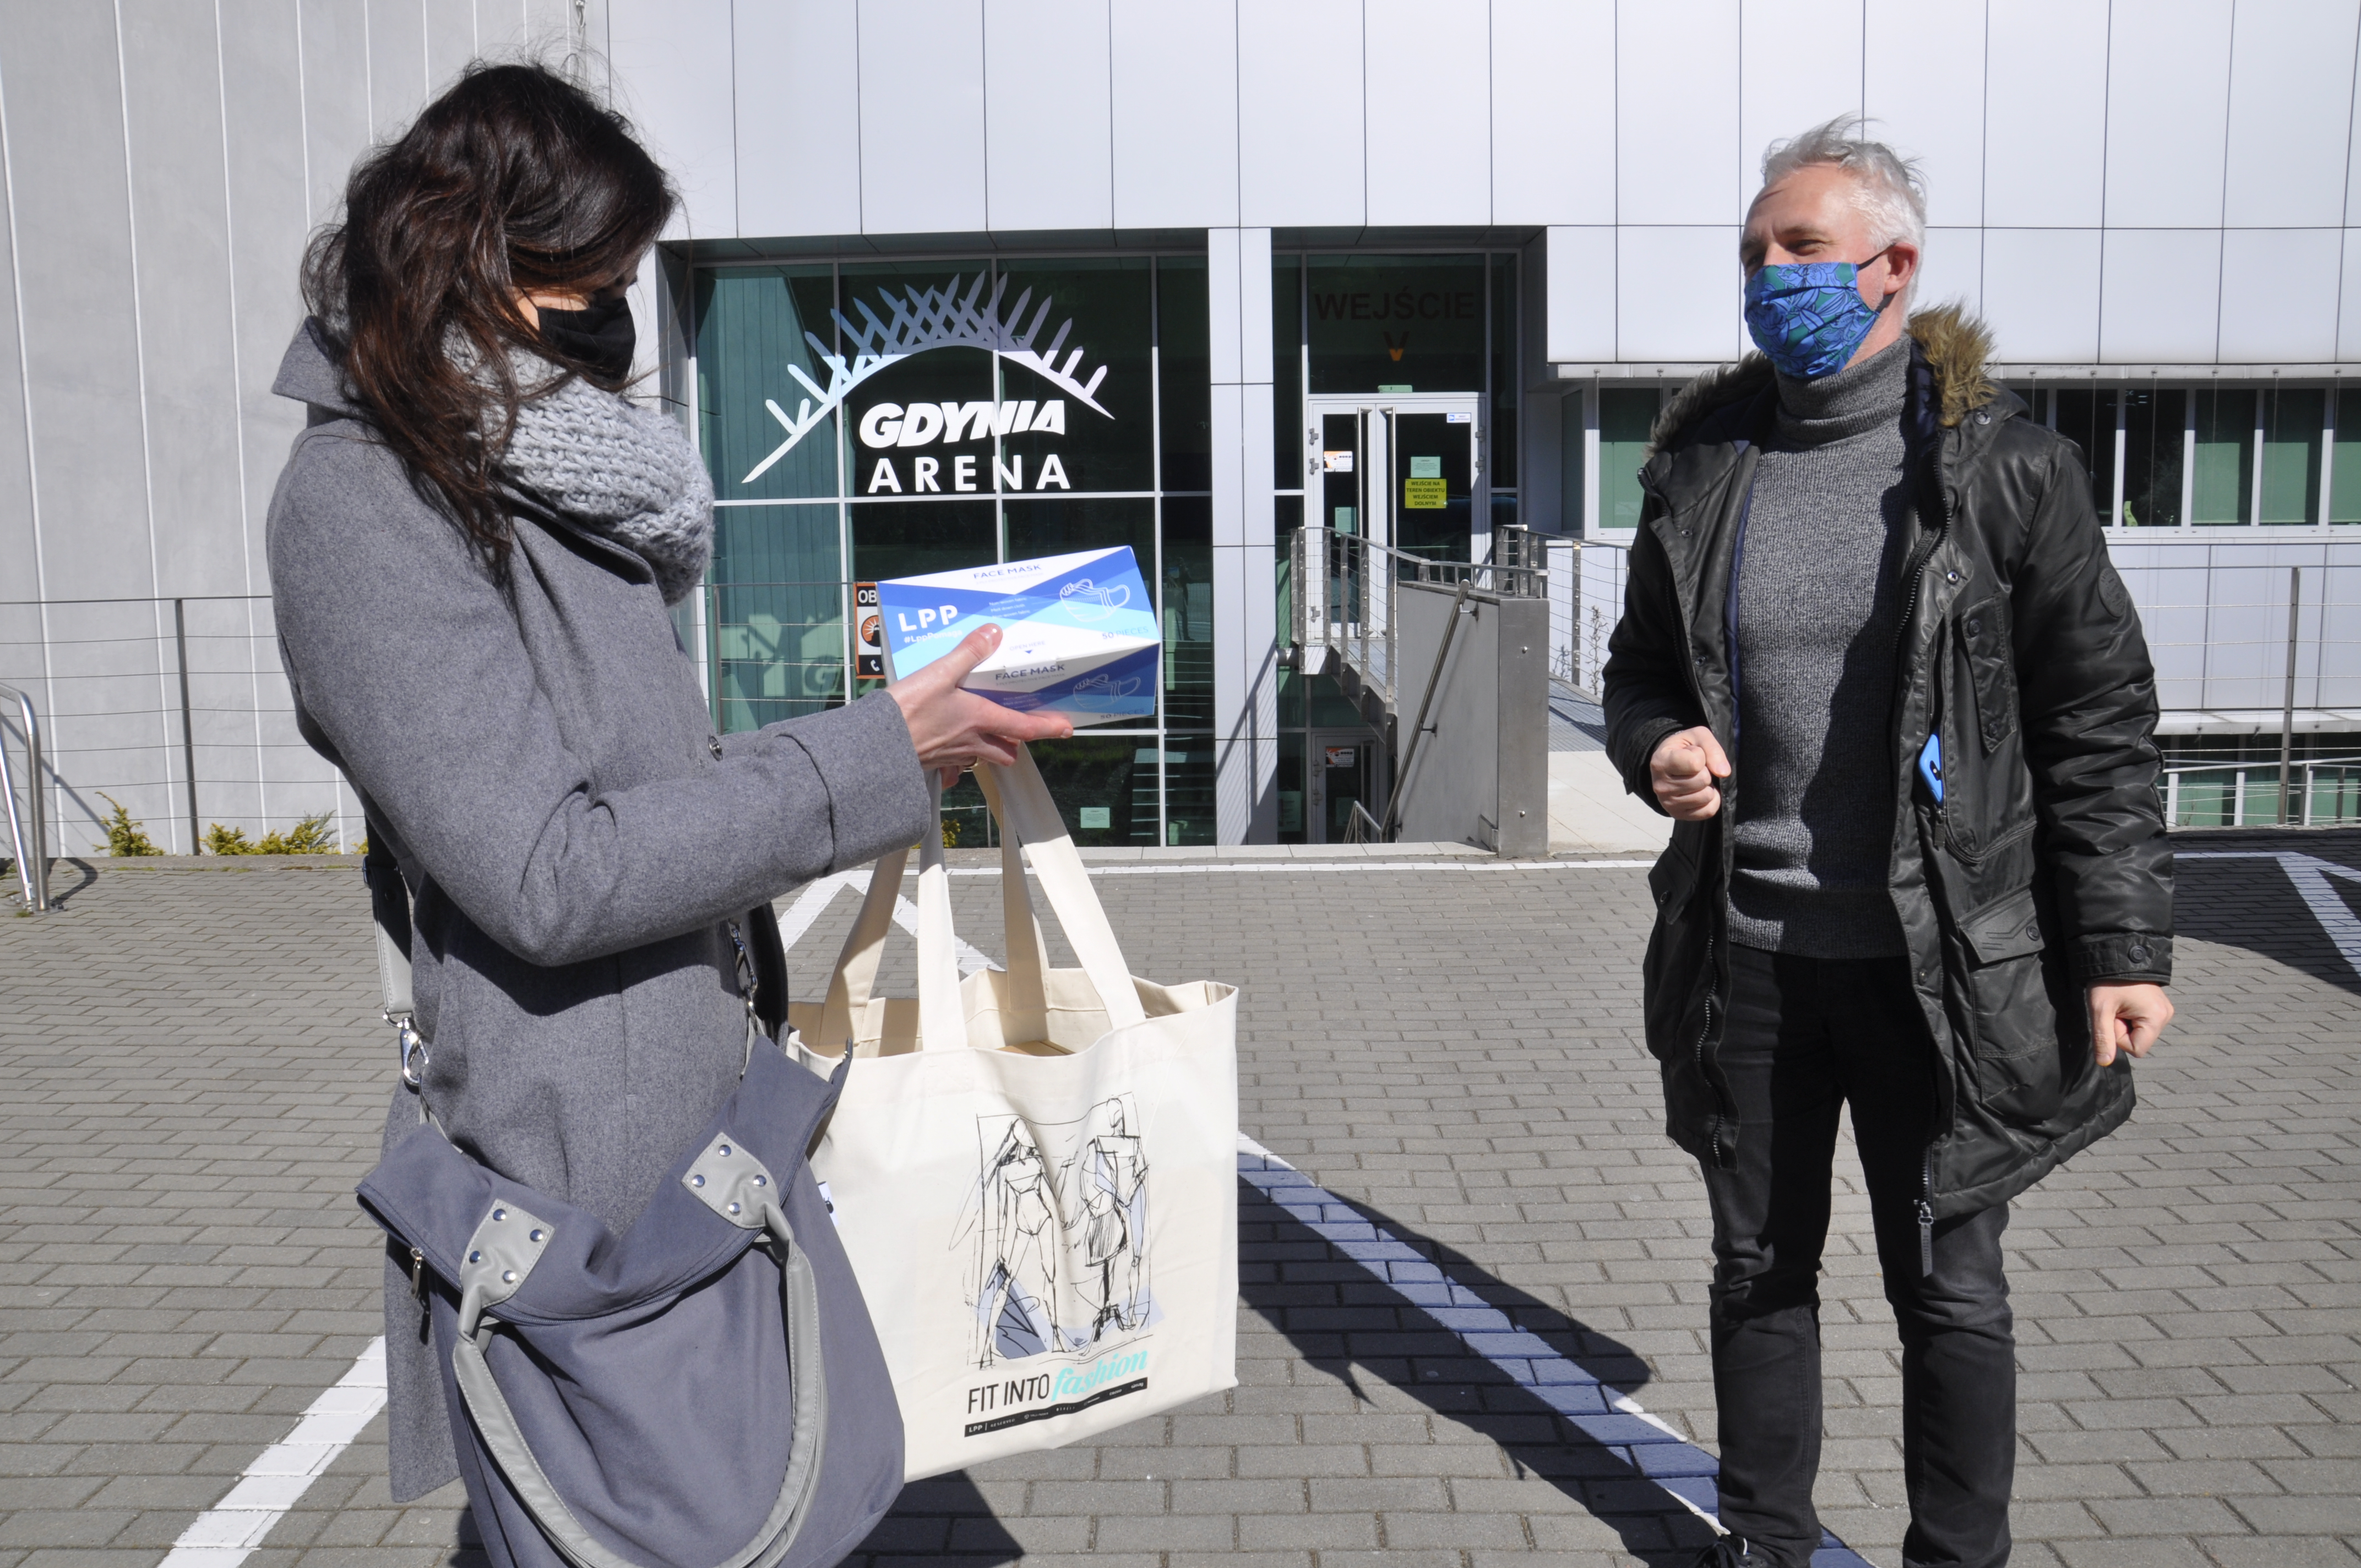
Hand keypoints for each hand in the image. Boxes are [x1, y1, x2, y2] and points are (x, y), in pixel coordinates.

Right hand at [885, 624, 1072, 786]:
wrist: (874, 747)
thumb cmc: (906, 713)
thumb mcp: (939, 674)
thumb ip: (968, 652)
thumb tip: (993, 634)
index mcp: (979, 719)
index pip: (1024, 728)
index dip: (1047, 727)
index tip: (1066, 728)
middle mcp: (971, 742)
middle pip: (1007, 751)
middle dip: (1016, 742)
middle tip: (1020, 729)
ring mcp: (952, 756)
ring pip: (983, 757)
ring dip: (991, 748)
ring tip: (987, 732)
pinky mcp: (933, 762)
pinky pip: (955, 765)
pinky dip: (959, 758)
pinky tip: (950, 746)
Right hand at [1650, 726, 1730, 819]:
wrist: (1669, 763)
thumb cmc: (1684, 748)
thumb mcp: (1697, 737)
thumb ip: (1712, 749)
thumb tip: (1723, 773)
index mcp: (1661, 762)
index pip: (1695, 763)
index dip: (1701, 755)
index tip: (1692, 753)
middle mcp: (1660, 785)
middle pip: (1703, 780)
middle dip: (1705, 772)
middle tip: (1695, 769)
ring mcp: (1668, 803)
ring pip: (1706, 796)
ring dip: (1708, 786)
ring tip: (1696, 779)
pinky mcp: (1677, 815)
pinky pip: (1708, 811)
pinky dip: (1711, 800)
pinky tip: (1700, 792)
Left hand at [2086, 982, 2172, 1066]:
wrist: (2117, 956)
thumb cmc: (2108, 981)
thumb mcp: (2100, 1010)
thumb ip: (2103, 1038)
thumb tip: (2104, 1062)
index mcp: (2156, 1018)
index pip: (2137, 1049)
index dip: (2120, 1038)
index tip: (2113, 1017)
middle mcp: (2166, 1015)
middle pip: (2140, 1041)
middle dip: (2122, 1028)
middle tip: (2115, 1008)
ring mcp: (2164, 1010)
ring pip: (2140, 1032)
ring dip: (2126, 1021)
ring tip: (2120, 1003)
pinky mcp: (2159, 1006)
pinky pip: (2143, 1022)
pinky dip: (2131, 1015)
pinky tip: (2126, 1001)